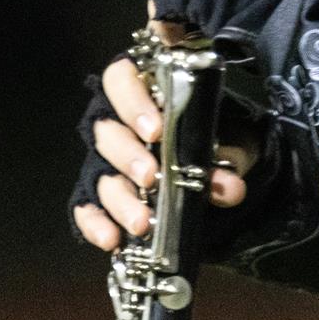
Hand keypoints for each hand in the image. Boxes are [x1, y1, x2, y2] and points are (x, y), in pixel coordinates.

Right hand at [71, 54, 260, 252]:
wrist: (212, 165)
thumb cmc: (212, 136)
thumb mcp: (228, 140)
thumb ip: (228, 158)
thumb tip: (231, 188)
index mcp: (142, 90)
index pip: (120, 80)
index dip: (132, 103)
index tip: (155, 130)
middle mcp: (115, 122)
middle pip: (107, 133)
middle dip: (128, 156)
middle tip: (150, 176)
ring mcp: (104, 160)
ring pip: (99, 174)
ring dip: (120, 199)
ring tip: (142, 221)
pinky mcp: (98, 194)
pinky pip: (87, 208)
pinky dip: (97, 225)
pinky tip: (113, 239)